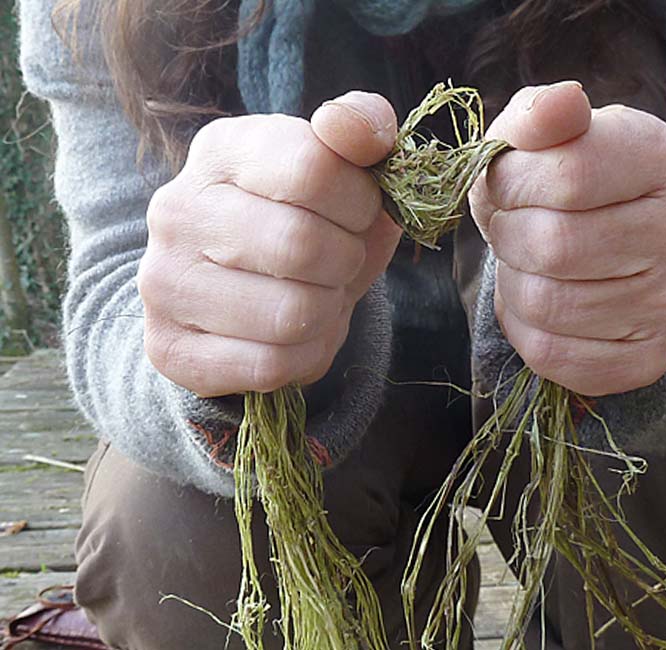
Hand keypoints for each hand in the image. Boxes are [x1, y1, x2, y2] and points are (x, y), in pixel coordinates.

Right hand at [138, 92, 401, 396]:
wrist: (242, 289)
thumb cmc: (308, 220)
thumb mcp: (344, 168)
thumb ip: (362, 129)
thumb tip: (352, 129)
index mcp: (223, 150)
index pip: (313, 168)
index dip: (360, 202)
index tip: (358, 211)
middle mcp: (177, 210)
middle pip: (301, 246)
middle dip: (345, 262)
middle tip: (338, 261)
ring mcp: (163, 282)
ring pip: (292, 315)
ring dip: (328, 313)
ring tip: (315, 296)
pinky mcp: (168, 349)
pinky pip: (271, 367)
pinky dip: (306, 356)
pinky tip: (295, 336)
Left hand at [469, 81, 665, 396]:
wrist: (625, 249)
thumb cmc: (571, 184)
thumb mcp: (551, 134)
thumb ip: (541, 114)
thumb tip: (559, 104)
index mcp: (665, 158)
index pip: (567, 176)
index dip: (511, 185)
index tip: (505, 185)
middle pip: (554, 246)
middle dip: (508, 237)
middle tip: (512, 228)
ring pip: (547, 305)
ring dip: (514, 283)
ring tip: (528, 264)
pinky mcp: (650, 357)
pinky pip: (554, 356)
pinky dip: (525, 330)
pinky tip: (539, 306)